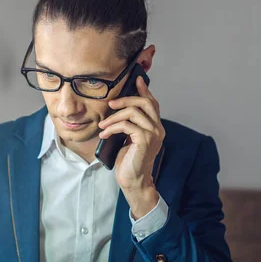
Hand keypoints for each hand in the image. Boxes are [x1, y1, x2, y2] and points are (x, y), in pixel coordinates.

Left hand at [98, 76, 164, 216]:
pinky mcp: (145, 140)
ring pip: (134, 112)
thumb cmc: (129, 162)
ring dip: (114, 117)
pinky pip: (126, 125)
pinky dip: (112, 128)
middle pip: (145, 103)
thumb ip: (128, 125)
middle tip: (110, 104)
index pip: (152, 104)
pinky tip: (104, 135)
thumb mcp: (127, 139)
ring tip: (102, 125)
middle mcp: (158, 129)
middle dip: (125, 99)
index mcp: (155, 127)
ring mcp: (153, 134)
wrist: (133, 181)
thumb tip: (118, 110)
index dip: (144, 91)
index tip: (135, 80)